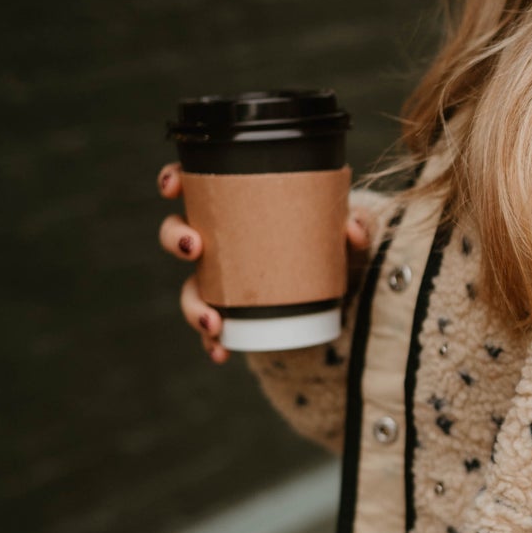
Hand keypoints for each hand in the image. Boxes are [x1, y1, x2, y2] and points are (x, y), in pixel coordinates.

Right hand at [157, 162, 372, 364]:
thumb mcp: (350, 236)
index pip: (195, 185)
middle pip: (178, 233)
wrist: (344, 289)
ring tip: (213, 320)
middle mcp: (223, 243)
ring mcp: (223, 280)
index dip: (174, 180)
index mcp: (240, 209)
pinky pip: (212, 329)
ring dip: (192, 305)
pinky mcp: (234, 313)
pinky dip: (213, 343)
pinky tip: (221, 352)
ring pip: (189, 287)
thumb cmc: (337, 247)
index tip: (173, 187)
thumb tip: (352, 228)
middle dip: (175, 239)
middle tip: (195, 247)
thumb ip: (358, 227)